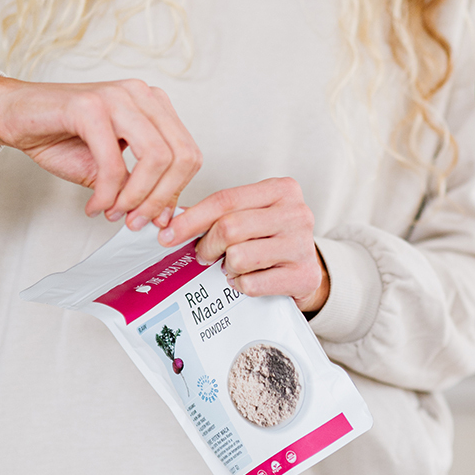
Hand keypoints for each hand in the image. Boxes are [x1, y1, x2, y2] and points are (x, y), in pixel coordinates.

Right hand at [0, 70, 201, 228]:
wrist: (12, 114)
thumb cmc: (59, 135)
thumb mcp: (108, 167)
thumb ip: (138, 186)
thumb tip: (164, 217)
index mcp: (154, 105)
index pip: (189, 153)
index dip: (176, 192)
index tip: (155, 218)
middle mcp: (142, 95)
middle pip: (181, 156)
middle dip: (160, 199)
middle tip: (135, 221)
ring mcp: (118, 96)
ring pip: (156, 158)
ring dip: (136, 197)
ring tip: (114, 213)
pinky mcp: (89, 106)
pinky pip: (113, 161)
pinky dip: (106, 192)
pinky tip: (95, 204)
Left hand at [160, 177, 329, 313]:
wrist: (306, 270)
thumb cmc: (270, 240)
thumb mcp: (251, 215)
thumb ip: (218, 214)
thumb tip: (170, 221)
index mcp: (282, 189)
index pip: (226, 200)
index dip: (192, 219)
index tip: (168, 235)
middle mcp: (297, 213)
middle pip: (229, 228)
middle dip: (208, 246)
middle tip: (204, 255)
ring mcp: (303, 245)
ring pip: (239, 257)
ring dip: (227, 267)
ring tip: (233, 267)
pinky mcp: (304, 276)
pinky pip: (252, 283)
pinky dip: (241, 285)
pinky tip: (248, 280)